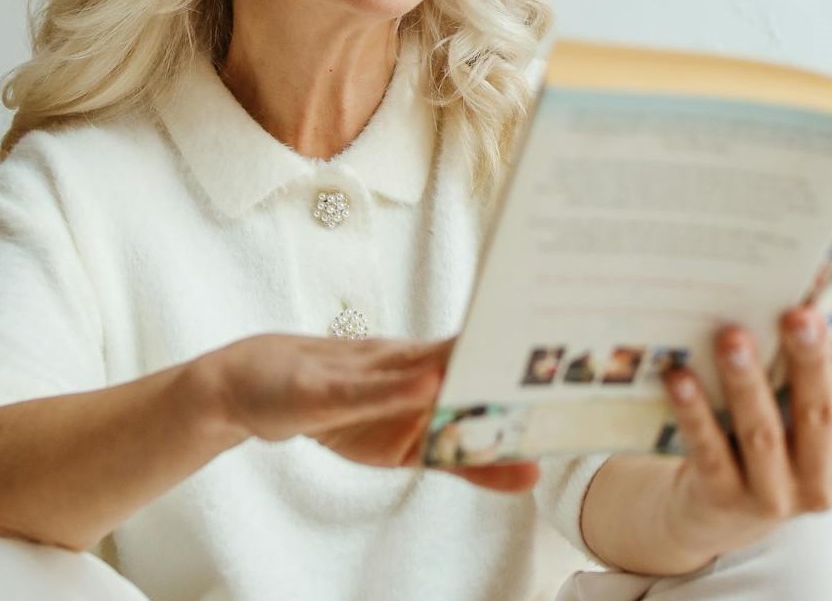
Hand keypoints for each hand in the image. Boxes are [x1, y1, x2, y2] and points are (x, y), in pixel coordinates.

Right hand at [199, 334, 537, 492]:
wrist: (249, 385)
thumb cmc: (334, 406)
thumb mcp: (405, 446)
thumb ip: (464, 460)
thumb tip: (528, 472)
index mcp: (428, 380)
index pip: (489, 374)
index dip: (531, 370)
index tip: (582, 371)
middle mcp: (402, 368)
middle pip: (462, 361)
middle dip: (508, 359)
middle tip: (559, 360)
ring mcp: (362, 375)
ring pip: (418, 368)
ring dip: (462, 364)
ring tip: (506, 365)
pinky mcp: (323, 392)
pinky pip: (363, 392)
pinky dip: (396, 389)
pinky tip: (428, 387)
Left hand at [657, 268, 831, 565]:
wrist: (720, 513)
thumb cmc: (775, 437)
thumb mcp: (806, 411)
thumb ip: (818, 363)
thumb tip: (821, 276)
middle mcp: (825, 475)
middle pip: (819, 410)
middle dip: (811, 360)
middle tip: (800, 313)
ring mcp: (775, 493)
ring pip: (762, 432)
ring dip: (747, 383)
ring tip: (733, 338)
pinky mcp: (723, 497)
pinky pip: (708, 450)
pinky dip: (695, 413)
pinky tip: (680, 377)